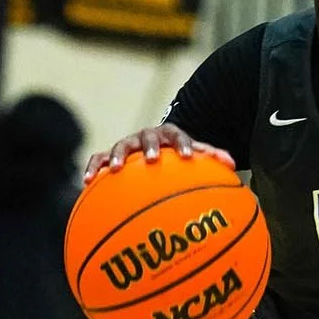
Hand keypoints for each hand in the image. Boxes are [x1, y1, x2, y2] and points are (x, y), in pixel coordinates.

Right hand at [84, 124, 234, 181]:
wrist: (153, 145)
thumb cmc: (175, 152)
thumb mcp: (192, 152)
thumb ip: (209, 156)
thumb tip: (232, 163)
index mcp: (169, 134)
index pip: (177, 135)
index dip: (182, 145)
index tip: (186, 157)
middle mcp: (146, 137)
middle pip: (147, 137)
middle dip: (149, 147)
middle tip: (151, 160)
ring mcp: (127, 144)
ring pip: (119, 146)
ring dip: (116, 157)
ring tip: (113, 171)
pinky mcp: (109, 155)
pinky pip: (97, 159)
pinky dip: (92, 168)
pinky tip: (85, 183)